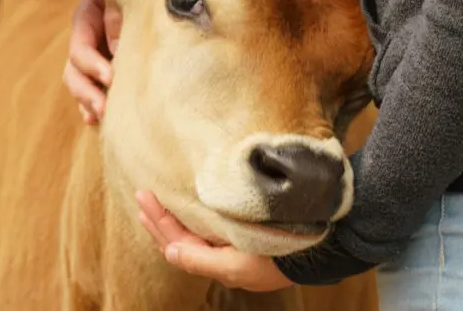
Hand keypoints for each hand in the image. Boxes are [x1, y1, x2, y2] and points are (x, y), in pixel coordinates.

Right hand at [62, 0, 122, 123]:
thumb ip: (117, 15)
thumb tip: (116, 48)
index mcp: (86, 18)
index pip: (80, 47)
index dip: (92, 64)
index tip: (110, 77)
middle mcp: (86, 39)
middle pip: (74, 70)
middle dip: (86, 91)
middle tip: (103, 107)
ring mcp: (93, 55)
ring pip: (79, 83)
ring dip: (88, 101)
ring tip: (101, 116)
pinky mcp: (103, 67)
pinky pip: (92, 89)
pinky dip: (91, 105)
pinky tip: (96, 120)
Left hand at [135, 190, 294, 291]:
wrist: (321, 244)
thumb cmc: (280, 256)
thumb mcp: (237, 265)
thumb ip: (200, 259)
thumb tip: (168, 254)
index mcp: (220, 264)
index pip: (179, 244)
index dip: (160, 222)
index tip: (145, 199)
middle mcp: (224, 255)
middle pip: (182, 239)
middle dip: (160, 220)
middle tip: (141, 197)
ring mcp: (235, 242)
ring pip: (194, 232)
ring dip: (174, 219)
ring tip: (154, 205)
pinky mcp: (247, 228)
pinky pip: (210, 225)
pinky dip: (194, 216)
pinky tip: (188, 207)